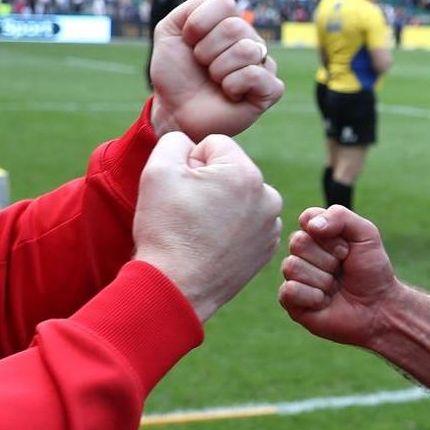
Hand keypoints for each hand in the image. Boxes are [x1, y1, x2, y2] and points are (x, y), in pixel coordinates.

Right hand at [132, 130, 283, 322]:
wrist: (176, 288)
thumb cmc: (166, 229)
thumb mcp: (158, 170)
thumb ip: (175, 140)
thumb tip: (191, 144)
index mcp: (246, 173)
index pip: (214, 145)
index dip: (189, 163)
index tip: (181, 190)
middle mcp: (268, 197)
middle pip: (230, 171)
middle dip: (208, 183)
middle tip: (187, 212)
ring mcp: (271, 226)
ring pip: (239, 198)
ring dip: (220, 205)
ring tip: (199, 230)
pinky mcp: (266, 249)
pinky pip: (246, 224)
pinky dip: (230, 229)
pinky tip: (211, 244)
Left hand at [150, 0, 283, 138]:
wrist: (175, 111)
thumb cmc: (175, 74)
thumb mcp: (169, 33)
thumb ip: (187, 10)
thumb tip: (222, 5)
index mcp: (229, 23)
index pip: (225, 3)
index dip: (198, 24)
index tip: (189, 42)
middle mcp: (250, 40)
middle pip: (235, 27)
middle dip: (206, 51)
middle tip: (202, 66)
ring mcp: (263, 64)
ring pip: (247, 50)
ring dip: (218, 69)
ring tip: (214, 81)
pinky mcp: (271, 89)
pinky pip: (256, 75)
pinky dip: (233, 85)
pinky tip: (229, 94)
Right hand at [276, 206, 400, 347]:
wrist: (379, 308)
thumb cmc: (372, 271)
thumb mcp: (366, 234)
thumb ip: (340, 216)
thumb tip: (310, 225)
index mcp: (318, 234)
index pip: (307, 219)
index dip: (330, 235)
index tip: (347, 249)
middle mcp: (303, 254)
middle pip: (298, 242)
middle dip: (328, 259)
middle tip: (342, 270)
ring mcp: (295, 277)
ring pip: (292, 266)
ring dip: (323, 280)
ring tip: (335, 288)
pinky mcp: (291, 302)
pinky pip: (289, 290)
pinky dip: (313, 297)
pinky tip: (325, 302)